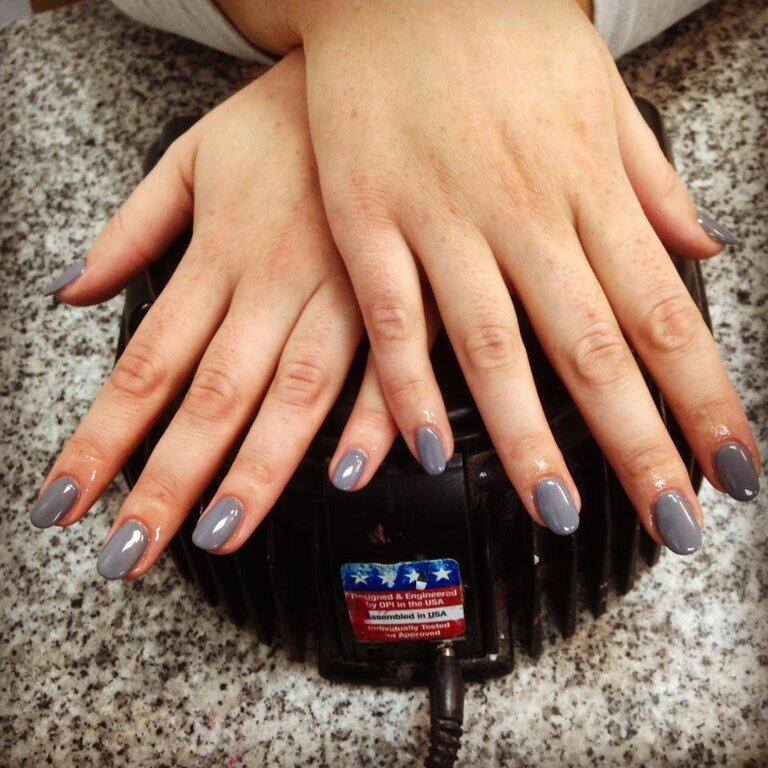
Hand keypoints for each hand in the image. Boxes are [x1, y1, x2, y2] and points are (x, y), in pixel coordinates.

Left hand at [30, 52, 402, 578]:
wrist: (376, 72)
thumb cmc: (283, 120)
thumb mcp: (190, 155)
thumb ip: (131, 230)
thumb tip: (71, 293)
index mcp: (220, 254)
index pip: (145, 364)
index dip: (100, 440)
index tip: (64, 502)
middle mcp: (275, 283)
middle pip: (210, 396)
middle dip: (164, 481)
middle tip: (127, 555)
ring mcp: (344, 292)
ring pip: (293, 394)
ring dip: (256, 471)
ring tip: (217, 536)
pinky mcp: (407, 296)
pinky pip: (391, 366)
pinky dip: (373, 420)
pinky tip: (351, 474)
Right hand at [292, 0, 758, 549]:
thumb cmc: (503, 35)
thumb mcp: (599, 95)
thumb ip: (652, 180)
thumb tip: (709, 245)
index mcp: (590, 188)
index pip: (666, 314)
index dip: (704, 400)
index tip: (731, 468)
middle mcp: (527, 213)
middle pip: (595, 347)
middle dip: (639, 443)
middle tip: (669, 518)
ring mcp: (442, 219)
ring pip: (494, 346)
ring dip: (528, 437)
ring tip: (557, 511)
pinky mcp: (367, 220)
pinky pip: (392, 316)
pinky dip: (407, 386)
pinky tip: (424, 450)